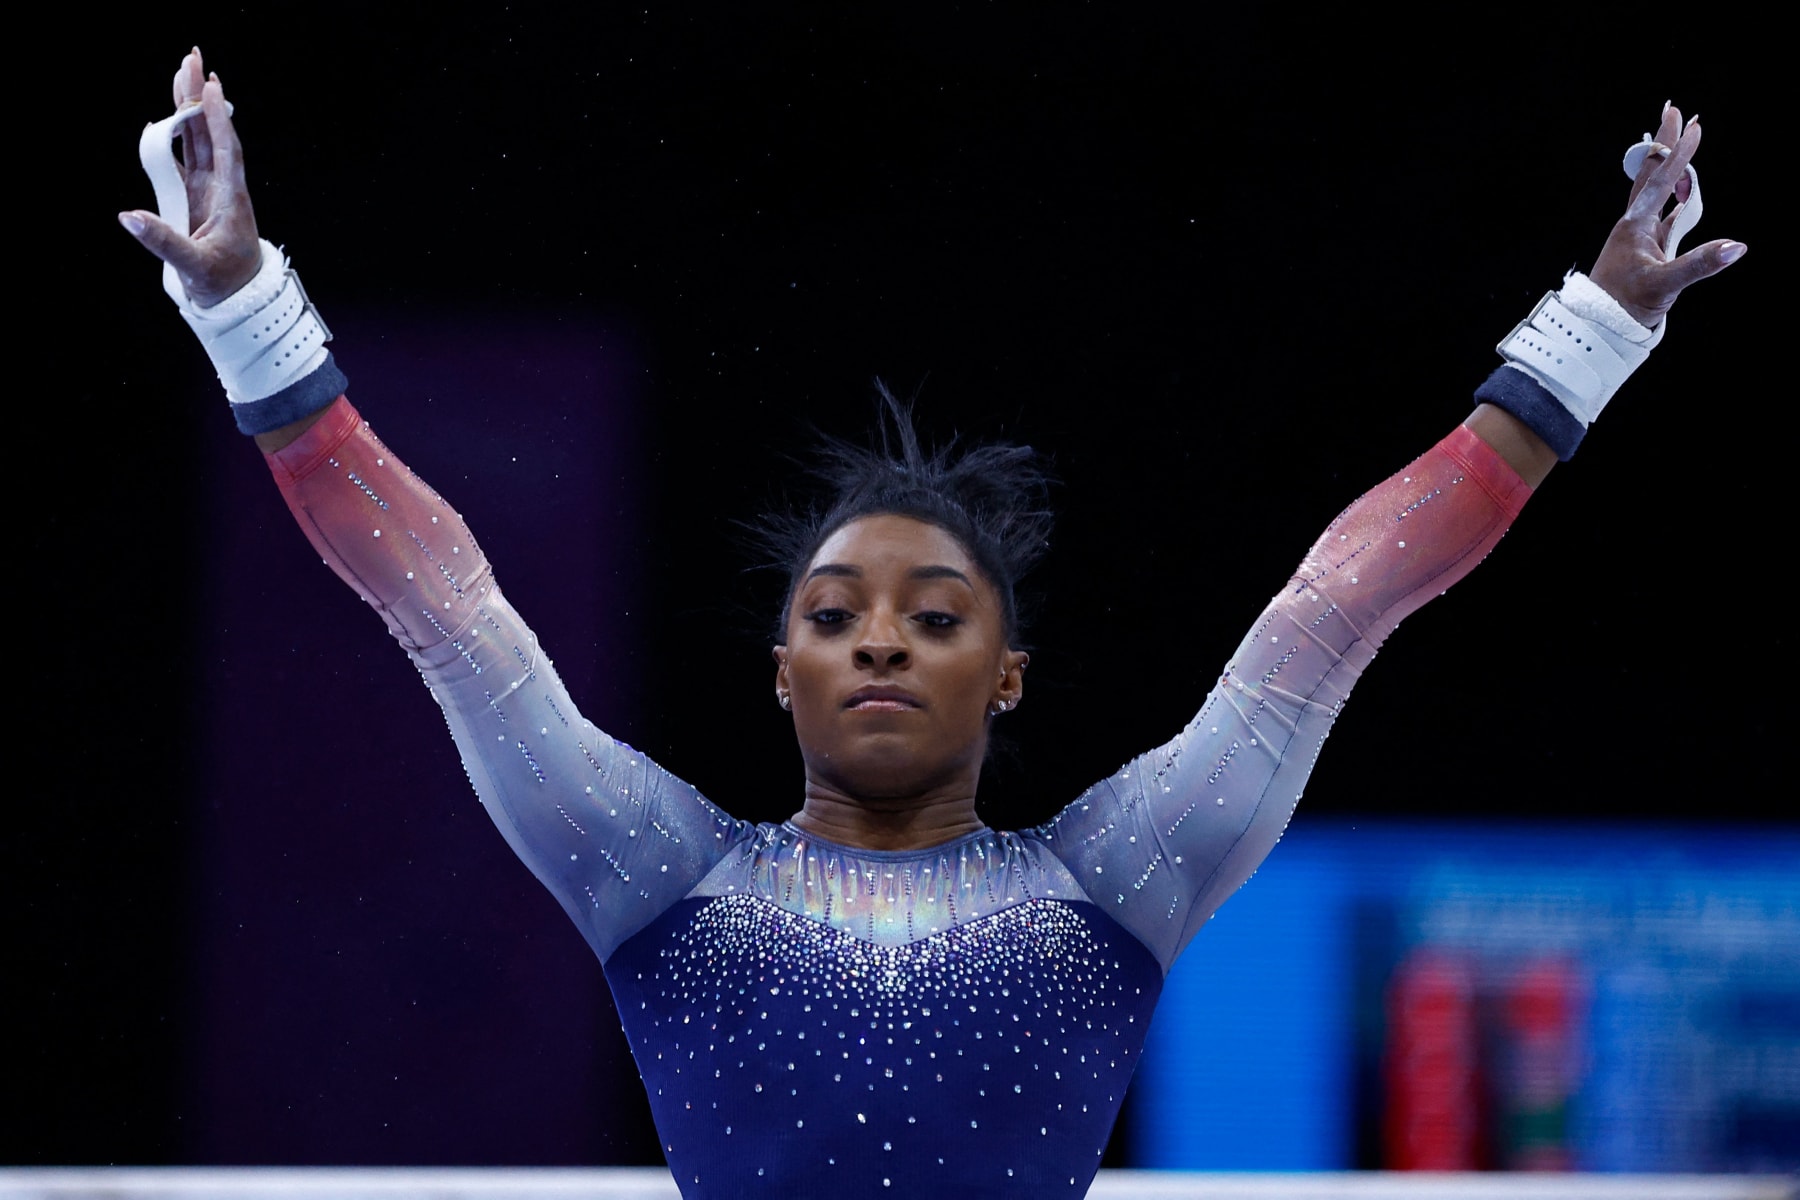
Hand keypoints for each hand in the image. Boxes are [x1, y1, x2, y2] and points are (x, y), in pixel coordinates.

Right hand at [118, 48, 261, 307]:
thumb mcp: (194, 266)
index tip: (212, 89)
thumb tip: (128, 216)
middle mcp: (221, 186)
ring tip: (184, 70)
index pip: (226, 150)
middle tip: (194, 57)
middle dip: (201, 96)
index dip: (219, 120)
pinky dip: (182, 131)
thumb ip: (163, 242)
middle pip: (212, 133)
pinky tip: (174, 110)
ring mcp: (208, 188)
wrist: (238, 299)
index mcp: (229, 199)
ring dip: (192, 106)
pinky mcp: (196, 194)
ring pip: (200, 139)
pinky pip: (188, 155)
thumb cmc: (224, 285)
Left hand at [1589, 103, 1744, 326]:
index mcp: (1634, 226)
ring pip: (1658, 195)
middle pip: (1652, 176)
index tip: (1693, 125)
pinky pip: (1665, 219)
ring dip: (1672, 169)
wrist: (1598, 330)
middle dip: (1666, 144)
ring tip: (1683, 146)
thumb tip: (1736, 246)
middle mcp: (1634, 226)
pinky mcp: (1646, 253)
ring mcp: (1640, 238)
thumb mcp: (1663, 286)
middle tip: (1675, 113)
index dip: (1678, 154)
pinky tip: (1684, 197)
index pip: (1660, 181)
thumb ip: (1698, 265)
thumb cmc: (1622, 307)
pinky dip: (1677, 203)